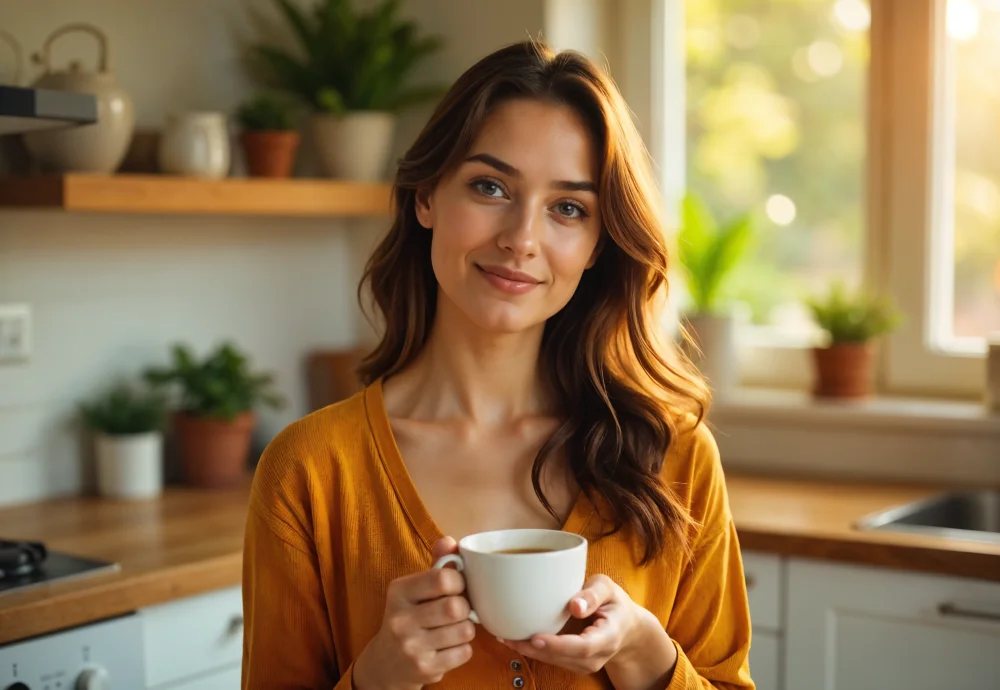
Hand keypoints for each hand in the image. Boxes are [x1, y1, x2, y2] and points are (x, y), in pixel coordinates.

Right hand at [353, 537, 475, 689]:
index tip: (457, 587)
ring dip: (466, 628)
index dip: (459, 582)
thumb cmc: (409, 617)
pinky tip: (449, 646)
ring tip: (453, 628)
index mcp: (399, 591)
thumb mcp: (415, 588)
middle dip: (465, 608)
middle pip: (456, 607)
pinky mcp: (424, 669)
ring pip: (464, 630)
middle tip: (458, 610)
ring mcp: (411, 647)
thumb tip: (449, 541)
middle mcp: (401, 619)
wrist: (386, 663)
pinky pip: (464, 652)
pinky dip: (463, 648)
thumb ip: (436, 563)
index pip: (442, 579)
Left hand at [502, 574, 676, 684]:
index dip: (558, 645)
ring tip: (504, 635)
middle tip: (507, 636)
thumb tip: (575, 605)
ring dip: (528, 651)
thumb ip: (593, 593)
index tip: (536, 637)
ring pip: (554, 661)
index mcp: (608, 636)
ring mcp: (585, 663)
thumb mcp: (609, 589)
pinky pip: (552, 659)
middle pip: (564, 658)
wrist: (625, 628)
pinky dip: (532, 650)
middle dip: (534, 649)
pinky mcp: (573, 663)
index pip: (583, 647)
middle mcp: (597, 656)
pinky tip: (514, 638)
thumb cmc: (614, 604)